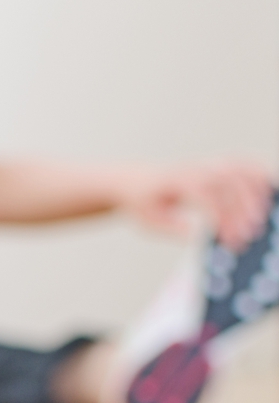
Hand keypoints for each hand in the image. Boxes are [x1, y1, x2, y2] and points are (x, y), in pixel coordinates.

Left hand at [117, 163, 273, 249]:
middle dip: (242, 209)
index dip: (221, 216)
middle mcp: (196, 168)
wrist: (136, 182)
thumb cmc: (145, 205)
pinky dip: (260, 177)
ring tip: (261, 219)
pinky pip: (244, 165)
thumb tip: (199, 236)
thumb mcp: (152, 223)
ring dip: (255, 193)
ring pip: (240, 171)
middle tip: (249, 235)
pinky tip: (269, 196)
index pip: (205, 194)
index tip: (230, 239)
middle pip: (227, 182)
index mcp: (176, 182)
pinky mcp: (218, 165)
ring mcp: (209, 164)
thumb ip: (175, 229)